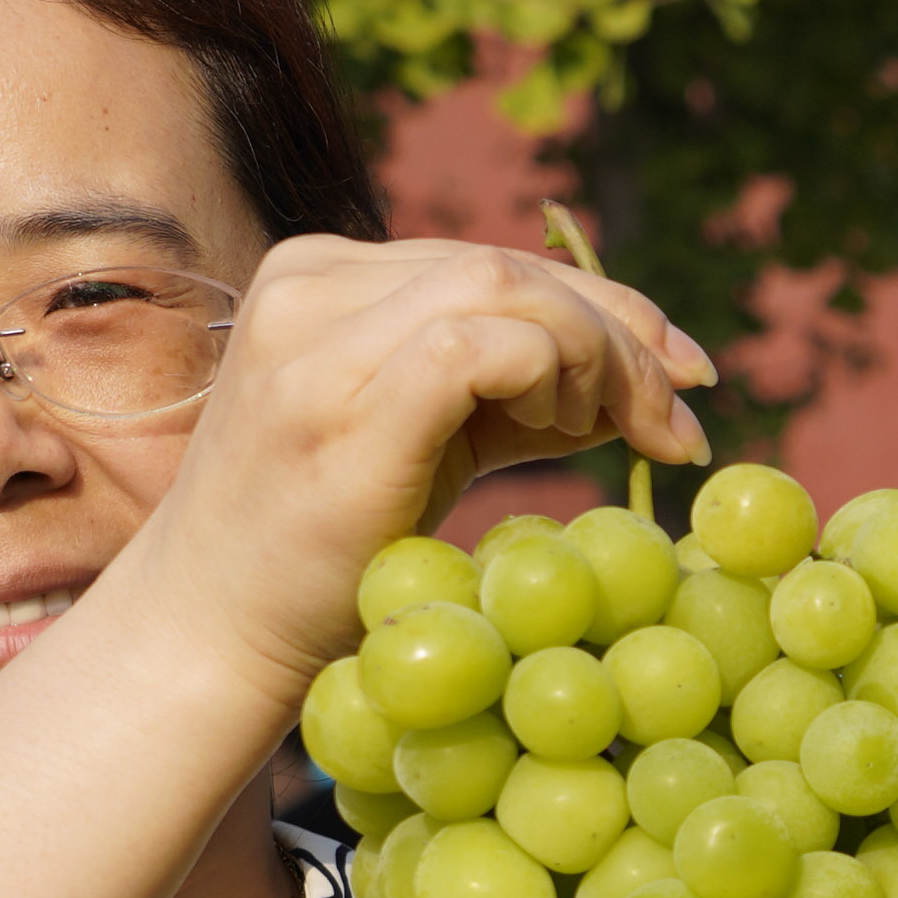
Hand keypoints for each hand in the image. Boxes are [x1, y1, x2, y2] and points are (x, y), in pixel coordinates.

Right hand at [145, 230, 717, 689]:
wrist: (212, 635)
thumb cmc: (323, 554)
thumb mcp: (427, 443)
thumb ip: (517, 395)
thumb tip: (653, 376)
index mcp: (322, 279)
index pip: (495, 262)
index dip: (608, 308)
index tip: (685, 373)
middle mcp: (309, 287)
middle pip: (512, 267)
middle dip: (623, 334)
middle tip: (681, 414)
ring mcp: (314, 342)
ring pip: (506, 288)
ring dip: (595, 357)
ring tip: (612, 435)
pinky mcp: (339, 405)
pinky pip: (481, 347)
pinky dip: (553, 379)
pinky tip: (568, 439)